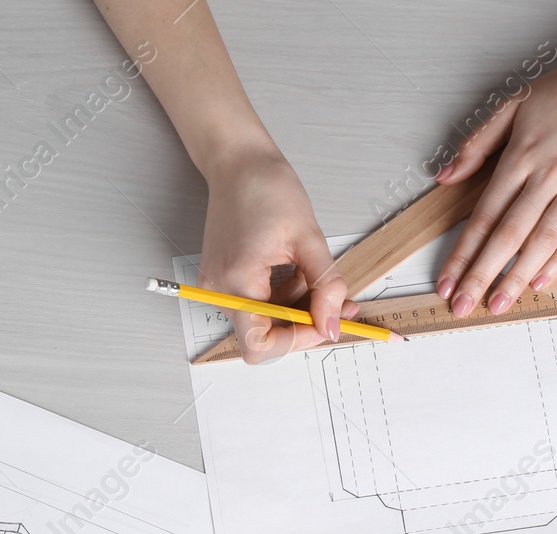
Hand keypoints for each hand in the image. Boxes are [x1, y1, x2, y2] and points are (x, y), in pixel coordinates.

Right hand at [199, 147, 354, 363]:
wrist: (239, 165)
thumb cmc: (268, 190)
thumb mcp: (310, 239)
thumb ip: (326, 288)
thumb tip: (332, 327)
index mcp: (237, 281)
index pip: (262, 346)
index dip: (297, 341)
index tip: (326, 322)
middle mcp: (220, 292)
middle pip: (267, 336)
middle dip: (304, 323)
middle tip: (337, 305)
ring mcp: (219, 288)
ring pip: (267, 322)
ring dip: (297, 307)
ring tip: (312, 272)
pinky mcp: (224, 282)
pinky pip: (260, 305)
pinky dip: (285, 296)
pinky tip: (297, 270)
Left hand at [435, 57, 556, 317]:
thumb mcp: (514, 103)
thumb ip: (478, 142)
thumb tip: (445, 176)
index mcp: (521, 154)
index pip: (485, 214)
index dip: (463, 252)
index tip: (447, 280)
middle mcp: (549, 173)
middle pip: (509, 235)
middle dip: (483, 275)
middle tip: (464, 306)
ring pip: (543, 240)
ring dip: (517, 276)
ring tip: (498, 304)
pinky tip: (538, 281)